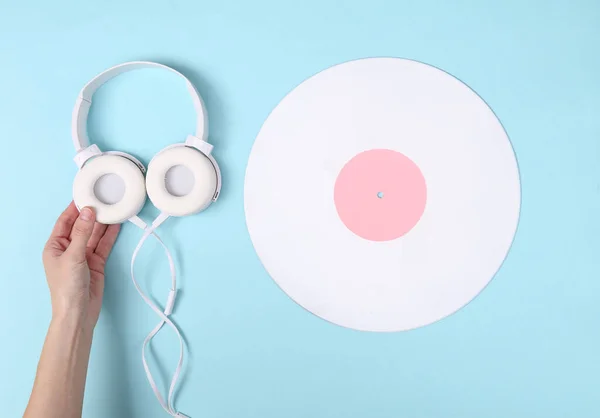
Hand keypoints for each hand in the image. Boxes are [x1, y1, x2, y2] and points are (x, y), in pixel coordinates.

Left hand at [42, 202, 120, 329]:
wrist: (78, 312)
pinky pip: (103, 245)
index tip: (85, 194)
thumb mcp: (73, 256)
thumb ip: (82, 233)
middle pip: (81, 226)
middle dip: (91, 214)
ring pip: (94, 235)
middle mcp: (68, 249)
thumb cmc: (66, 287)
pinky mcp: (96, 263)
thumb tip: (88, 211)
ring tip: (113, 208)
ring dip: (102, 223)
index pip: (64, 221)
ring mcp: (83, 256)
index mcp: (55, 246)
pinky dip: (110, 235)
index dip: (74, 208)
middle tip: (103, 199)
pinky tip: (116, 225)